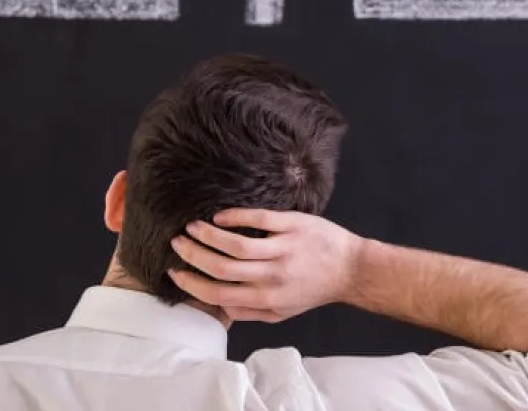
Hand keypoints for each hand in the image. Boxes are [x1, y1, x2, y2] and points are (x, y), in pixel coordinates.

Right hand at [168, 208, 363, 322]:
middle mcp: (272, 275)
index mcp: (266, 297)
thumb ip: (249, 311)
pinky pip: (259, 219)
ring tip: (192, 226)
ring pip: (236, 243)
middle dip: (193, 255)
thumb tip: (218, 307)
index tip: (176, 272)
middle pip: (222, 267)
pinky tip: (219, 216)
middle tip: (177, 243)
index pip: (219, 293)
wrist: (350, 269)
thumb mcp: (282, 311)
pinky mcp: (293, 225)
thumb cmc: (313, 290)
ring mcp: (283, 248)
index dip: (192, 283)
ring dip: (208, 234)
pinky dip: (235, 216)